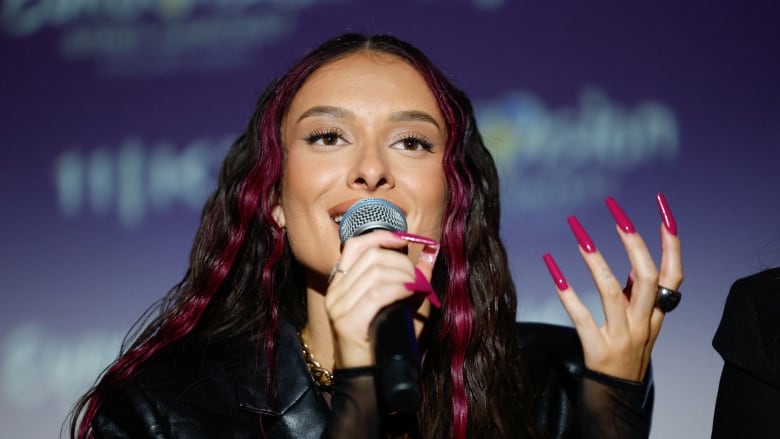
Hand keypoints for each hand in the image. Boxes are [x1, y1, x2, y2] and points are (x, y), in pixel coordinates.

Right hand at [325, 231, 438, 368]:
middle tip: (417, 278)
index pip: (355, 245)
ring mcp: (337, 307)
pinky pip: (377, 294)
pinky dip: (398, 289)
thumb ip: (415, 277)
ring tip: (416, 289)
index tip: (403, 240)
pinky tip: (409, 294)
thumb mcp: (403, 304)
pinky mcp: (346, 322)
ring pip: (376, 273)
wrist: (373, 379)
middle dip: (401, 262)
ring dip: (403, 277)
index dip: (380, 236)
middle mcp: (335, 292)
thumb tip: (431, 252)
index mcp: (342, 283)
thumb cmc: (388, 342)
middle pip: (371, 257)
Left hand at [543, 194, 682, 380]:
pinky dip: (567, 293)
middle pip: (646, 278)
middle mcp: (643, 322)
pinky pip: (581, 318)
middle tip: (617, 214)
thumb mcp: (642, 322)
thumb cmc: (628, 352)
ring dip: (596, 261)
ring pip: (612, 293)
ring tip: (579, 235)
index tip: (663, 212)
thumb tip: (632, 258)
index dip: (671, 243)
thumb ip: (638, 293)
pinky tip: (553, 270)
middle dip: (634, 243)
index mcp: (657, 313)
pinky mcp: (597, 349)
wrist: (617, 397)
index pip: (673, 274)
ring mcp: (621, 336)